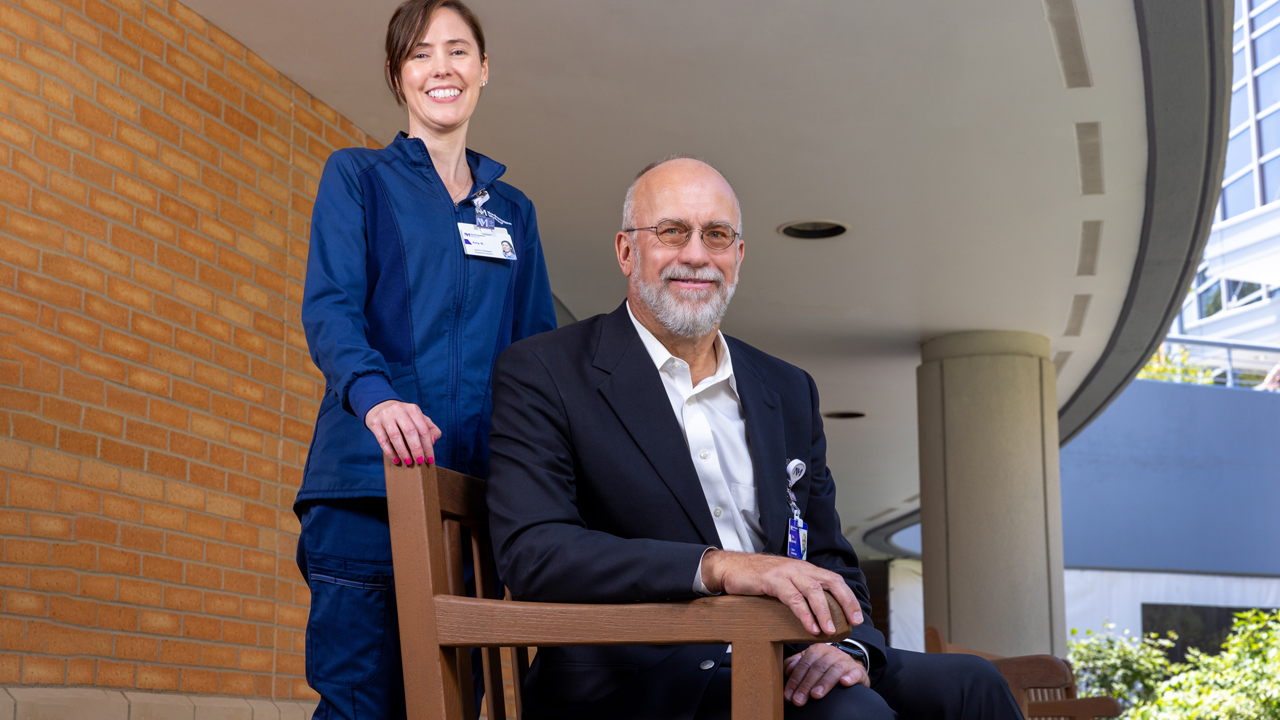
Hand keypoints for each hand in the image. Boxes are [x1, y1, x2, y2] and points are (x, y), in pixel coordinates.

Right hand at [364, 400, 440, 465]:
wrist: (380, 408)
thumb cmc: (404, 417)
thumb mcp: (418, 418)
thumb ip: (429, 428)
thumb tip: (433, 441)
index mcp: (413, 409)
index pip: (423, 429)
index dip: (428, 446)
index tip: (430, 459)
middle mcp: (399, 410)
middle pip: (410, 431)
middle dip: (416, 449)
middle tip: (419, 461)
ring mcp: (386, 416)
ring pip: (395, 436)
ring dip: (403, 452)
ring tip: (408, 462)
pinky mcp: (375, 423)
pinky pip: (383, 440)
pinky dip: (390, 452)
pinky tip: (396, 460)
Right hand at [699, 550, 863, 635]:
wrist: (729, 567)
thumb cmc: (756, 577)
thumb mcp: (783, 582)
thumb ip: (799, 591)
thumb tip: (817, 612)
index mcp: (804, 568)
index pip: (834, 580)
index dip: (848, 598)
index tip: (856, 616)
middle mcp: (799, 567)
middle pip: (830, 582)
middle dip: (845, 602)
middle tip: (853, 622)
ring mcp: (786, 572)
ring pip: (814, 591)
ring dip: (824, 612)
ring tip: (830, 630)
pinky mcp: (772, 580)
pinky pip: (793, 598)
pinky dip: (804, 614)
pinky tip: (810, 627)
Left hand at [783, 643, 868, 706]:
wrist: (849, 667)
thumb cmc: (825, 667)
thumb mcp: (810, 662)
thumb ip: (796, 664)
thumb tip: (788, 670)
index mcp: (817, 650)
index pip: (804, 664)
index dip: (795, 680)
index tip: (789, 695)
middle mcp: (832, 653)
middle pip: (817, 668)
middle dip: (806, 685)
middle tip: (799, 699)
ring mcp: (846, 660)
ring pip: (834, 670)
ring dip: (824, 683)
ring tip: (816, 695)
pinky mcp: (858, 670)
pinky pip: (855, 672)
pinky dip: (850, 677)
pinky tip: (844, 683)